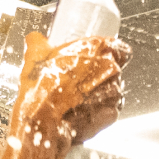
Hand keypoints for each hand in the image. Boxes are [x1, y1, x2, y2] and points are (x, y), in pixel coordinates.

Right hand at [13, 34, 130, 154]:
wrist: (41, 118)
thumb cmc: (43, 84)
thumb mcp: (35, 54)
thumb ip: (39, 43)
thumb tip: (35, 40)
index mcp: (99, 48)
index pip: (122, 50)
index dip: (113, 56)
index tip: (100, 61)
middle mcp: (111, 70)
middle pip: (115, 73)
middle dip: (100, 78)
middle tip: (80, 83)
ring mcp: (113, 94)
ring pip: (113, 93)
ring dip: (100, 96)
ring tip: (78, 100)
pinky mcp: (110, 115)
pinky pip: (109, 112)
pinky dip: (99, 113)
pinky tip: (82, 113)